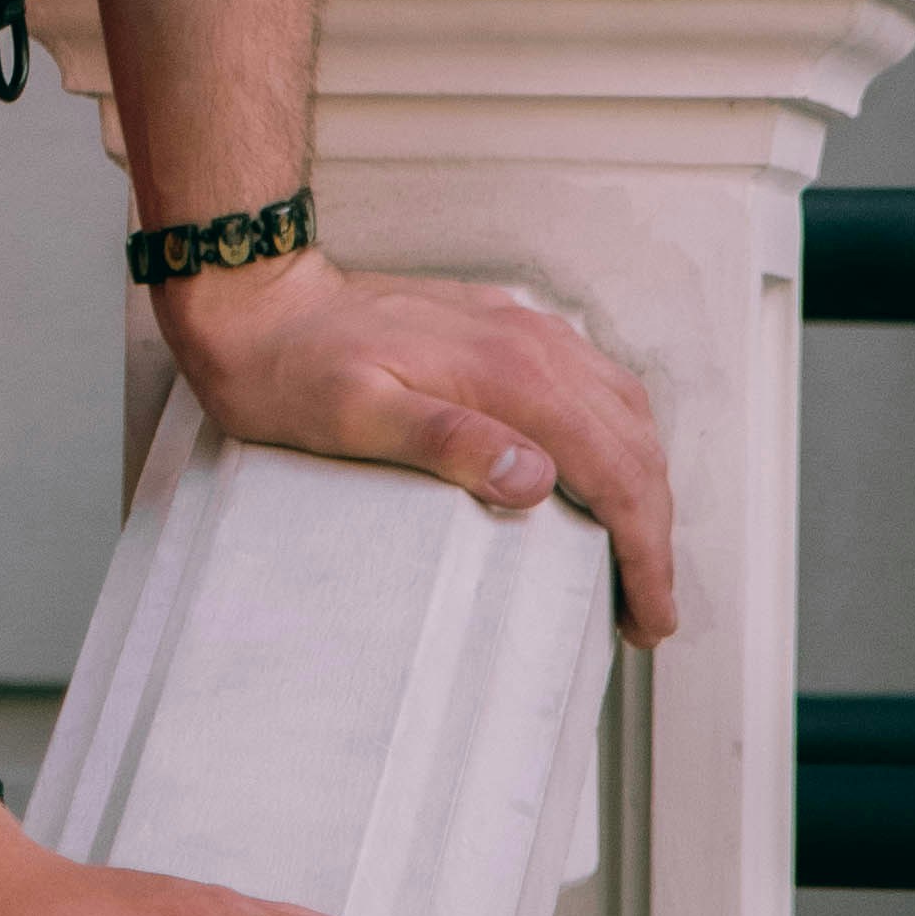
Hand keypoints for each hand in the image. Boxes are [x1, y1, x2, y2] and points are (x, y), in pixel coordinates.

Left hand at [152, 243, 675, 647]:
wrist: (259, 300)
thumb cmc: (291, 368)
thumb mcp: (354, 416)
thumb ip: (446, 441)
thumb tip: (537, 478)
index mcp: (510, 373)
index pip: (616, 471)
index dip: (644, 552)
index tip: (648, 615)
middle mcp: (533, 344)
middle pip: (634, 446)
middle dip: (655, 532)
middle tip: (647, 609)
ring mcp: (524, 330)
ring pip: (625, 411)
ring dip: (645, 485)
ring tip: (637, 554)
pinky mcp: (506, 329)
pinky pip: (594, 384)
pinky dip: (620, 439)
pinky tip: (604, 471)